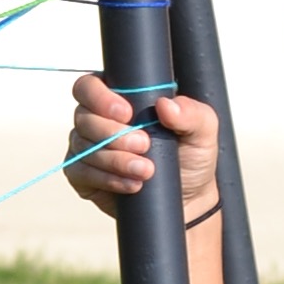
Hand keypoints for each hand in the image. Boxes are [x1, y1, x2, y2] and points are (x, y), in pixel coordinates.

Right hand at [65, 77, 219, 218]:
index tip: (126, 113)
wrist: (186, 197)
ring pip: (84, 148)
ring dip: (115, 160)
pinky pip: (81, 173)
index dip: (100, 97)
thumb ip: (191, 112)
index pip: (89, 86)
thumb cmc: (190, 156)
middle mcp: (96, 120)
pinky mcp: (84, 176)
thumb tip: (165, 105)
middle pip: (84, 118)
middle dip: (113, 134)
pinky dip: (107, 179)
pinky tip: (132, 185)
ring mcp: (87, 148)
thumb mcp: (202, 129)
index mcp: (118, 97)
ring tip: (146, 170)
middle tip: (144, 145)